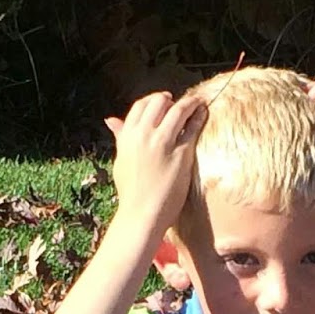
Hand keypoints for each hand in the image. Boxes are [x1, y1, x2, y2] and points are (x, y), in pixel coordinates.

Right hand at [104, 91, 206, 229]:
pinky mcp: (181, 154)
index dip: (153, 100)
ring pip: (178, 111)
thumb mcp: (120, 160)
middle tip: (181, 103)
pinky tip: (203, 114)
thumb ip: (120, 138)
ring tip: (198, 102)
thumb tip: (111, 120)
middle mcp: (144, 135)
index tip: (163, 102)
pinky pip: (192, 128)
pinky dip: (198, 117)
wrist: (141, 213)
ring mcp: (163, 143)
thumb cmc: (130, 191)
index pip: (140, 106)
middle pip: (159, 103)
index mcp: (127, 136)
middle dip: (171, 100)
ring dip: (190, 103)